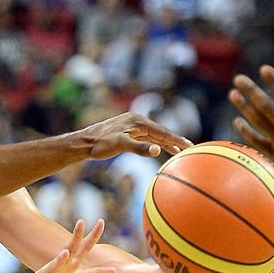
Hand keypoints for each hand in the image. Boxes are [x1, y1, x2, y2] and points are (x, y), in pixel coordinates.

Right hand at [10, 220, 115, 272]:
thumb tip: (114, 271)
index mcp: (70, 263)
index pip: (83, 247)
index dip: (93, 235)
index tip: (101, 221)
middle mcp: (60, 265)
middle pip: (70, 249)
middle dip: (76, 236)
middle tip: (81, 221)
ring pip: (55, 266)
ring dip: (60, 260)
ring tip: (66, 253)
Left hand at [78, 113, 193, 159]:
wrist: (83, 143)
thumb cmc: (99, 145)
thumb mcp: (120, 145)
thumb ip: (139, 148)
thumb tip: (157, 151)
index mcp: (137, 121)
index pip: (161, 132)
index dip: (175, 139)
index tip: (189, 145)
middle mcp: (136, 121)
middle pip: (160, 132)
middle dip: (174, 140)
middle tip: (190, 148)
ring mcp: (131, 127)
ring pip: (153, 135)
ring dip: (165, 143)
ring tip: (179, 151)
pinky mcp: (127, 133)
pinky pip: (145, 138)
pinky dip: (154, 144)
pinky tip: (160, 150)